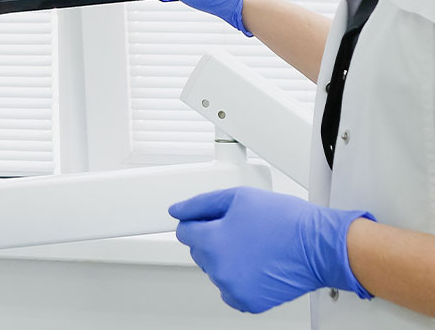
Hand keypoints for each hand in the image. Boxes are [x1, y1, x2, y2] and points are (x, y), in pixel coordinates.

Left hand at [170, 187, 373, 312]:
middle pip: (199, 251)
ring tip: (255, 246)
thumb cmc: (287, 221)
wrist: (320, 246)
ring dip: (227, 259)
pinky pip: (230, 289)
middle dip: (214, 239)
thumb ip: (202, 204)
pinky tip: (256, 264)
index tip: (215, 221)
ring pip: (215, 269)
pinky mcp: (248, 301)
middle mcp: (218, 268)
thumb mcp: (239, 197)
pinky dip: (238, 278)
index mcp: (212, 241)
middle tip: (242, 230)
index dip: (200, 222)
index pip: (185, 232)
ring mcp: (233, 287)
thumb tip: (178, 211)